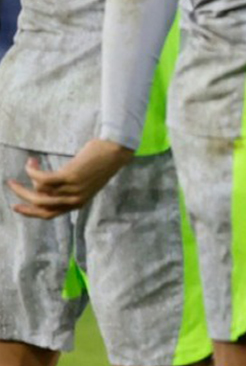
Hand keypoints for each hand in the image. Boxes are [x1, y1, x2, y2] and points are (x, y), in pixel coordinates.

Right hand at [7, 140, 133, 218]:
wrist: (115, 151)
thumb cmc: (98, 162)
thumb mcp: (82, 180)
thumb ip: (65, 187)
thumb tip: (40, 186)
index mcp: (78, 203)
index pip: (49, 214)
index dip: (30, 212)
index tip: (16, 206)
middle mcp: (75, 199)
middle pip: (40, 206)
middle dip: (22, 196)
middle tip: (11, 184)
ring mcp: (73, 189)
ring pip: (39, 192)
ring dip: (28, 178)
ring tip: (28, 164)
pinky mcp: (70, 177)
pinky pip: (42, 179)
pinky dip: (33, 171)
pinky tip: (32, 162)